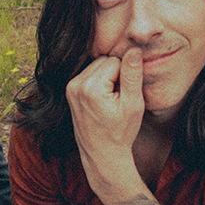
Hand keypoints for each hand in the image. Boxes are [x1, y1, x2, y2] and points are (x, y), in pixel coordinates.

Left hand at [65, 47, 144, 199]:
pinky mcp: (70, 90)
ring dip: (107, 77)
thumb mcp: (133, 104)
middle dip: (116, 75)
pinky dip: (99, 82)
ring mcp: (70, 87)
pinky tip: (102, 100)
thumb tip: (134, 49)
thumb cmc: (120, 133)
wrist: (102, 154)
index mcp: (91, 87)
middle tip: (119, 99)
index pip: (116, 60)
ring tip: (110, 100)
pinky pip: (89, 73)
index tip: (125, 96)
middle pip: (104, 60)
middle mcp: (76, 85)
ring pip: (97, 65)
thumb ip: (132, 74)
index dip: (126, 76)